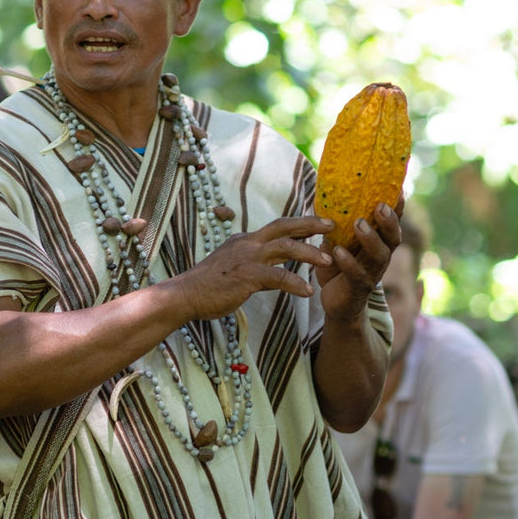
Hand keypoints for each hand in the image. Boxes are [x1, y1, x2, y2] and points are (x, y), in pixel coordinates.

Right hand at [172, 216, 336, 320]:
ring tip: (327, 260)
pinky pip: (278, 277)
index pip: (277, 227)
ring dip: (309, 253)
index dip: (299, 224)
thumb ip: (256, 266)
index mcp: (245, 240)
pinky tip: (307, 291)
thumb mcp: (234, 268)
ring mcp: (247, 258)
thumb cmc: (208, 286)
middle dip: (310, 224)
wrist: (185, 295)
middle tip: (332, 225)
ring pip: (286, 248)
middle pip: (285, 227)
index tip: (319, 223)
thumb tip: (275, 273)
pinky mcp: (246, 276)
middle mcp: (248, 243)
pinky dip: (295, 283)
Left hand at [315, 201, 402, 325]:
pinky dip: (348, 262)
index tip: (398, 188)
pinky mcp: (358, 288)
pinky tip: (337, 252)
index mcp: (379, 242)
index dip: (397, 207)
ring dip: (370, 239)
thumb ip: (337, 224)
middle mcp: (381, 256)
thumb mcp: (338, 241)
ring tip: (359, 225)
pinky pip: (356, 274)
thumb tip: (327, 195)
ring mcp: (372, 273)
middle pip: (393, 237)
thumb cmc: (340, 266)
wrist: (338, 303)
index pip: (392, 222)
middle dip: (389, 221)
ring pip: (378, 256)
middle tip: (380, 206)